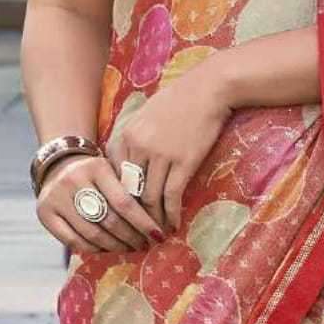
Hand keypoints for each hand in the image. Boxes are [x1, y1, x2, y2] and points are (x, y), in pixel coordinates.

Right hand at [36, 150, 167, 257]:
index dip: (143, 223)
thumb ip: (129, 191)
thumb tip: (155, 225)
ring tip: (129, 248)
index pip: (124, 202)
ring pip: (92, 234)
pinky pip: (74, 241)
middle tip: (145, 244)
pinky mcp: (45, 213)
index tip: (158, 235)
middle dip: (132, 237)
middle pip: (109, 221)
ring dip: (115, 246)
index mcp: (97, 168)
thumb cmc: (94, 173)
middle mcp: (74, 180)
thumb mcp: (111, 171)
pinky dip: (93, 248)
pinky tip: (106, 248)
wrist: (58, 164)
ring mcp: (57, 198)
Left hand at [104, 59, 233, 235]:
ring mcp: (160, 155)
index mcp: (127, 135)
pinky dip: (171, 214)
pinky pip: (171, 196)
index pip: (115, 175)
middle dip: (133, 215)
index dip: (119, 197)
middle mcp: (139, 147)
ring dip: (153, 220)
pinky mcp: (183, 162)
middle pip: (129, 191)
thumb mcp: (148, 114)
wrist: (209, 89)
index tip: (125, 212)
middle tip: (137, 231)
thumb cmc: (181, 99)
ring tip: (157, 233)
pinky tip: (174, 224)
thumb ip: (136, 138)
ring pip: (150, 198)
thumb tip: (131, 164)